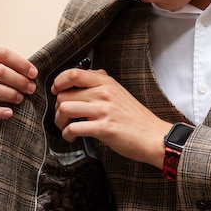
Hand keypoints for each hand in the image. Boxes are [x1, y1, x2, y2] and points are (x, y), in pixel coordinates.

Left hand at [52, 68, 170, 168]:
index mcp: (107, 82)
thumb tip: (85, 74)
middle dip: (56, 108)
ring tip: (65, 127)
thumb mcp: (120, 92)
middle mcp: (104, 93)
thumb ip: (103, 82)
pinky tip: (71, 137)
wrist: (154, 136)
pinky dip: (66, 134)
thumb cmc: (136, 117)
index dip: (58, 82)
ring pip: (64, 109)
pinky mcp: (103, 128)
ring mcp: (104, 110)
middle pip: (64, 94)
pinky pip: (73, 128)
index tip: (56, 91)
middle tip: (62, 117)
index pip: (73, 73)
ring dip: (59, 121)